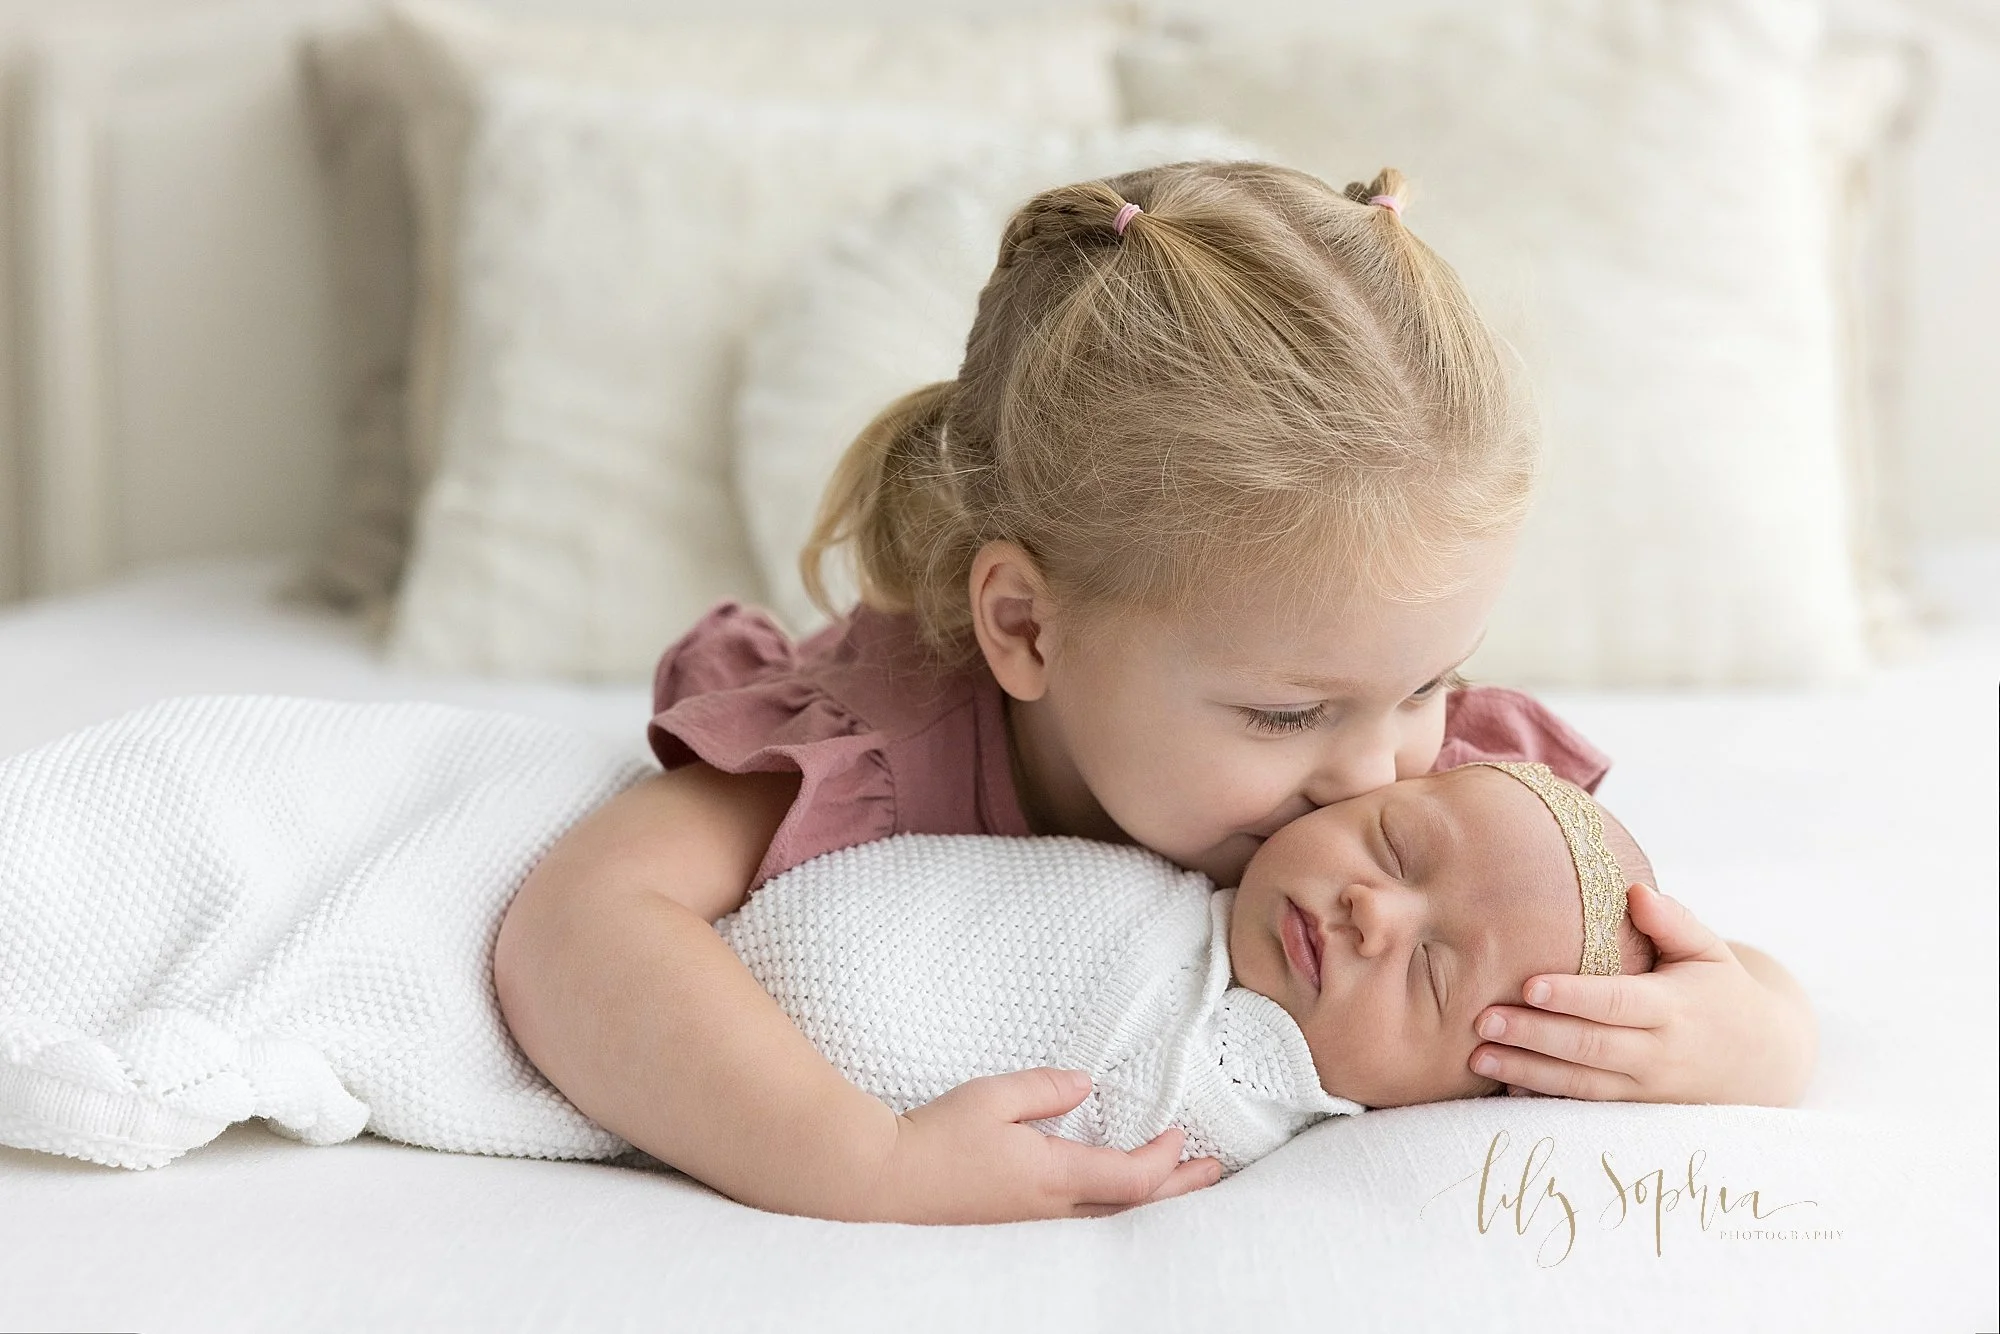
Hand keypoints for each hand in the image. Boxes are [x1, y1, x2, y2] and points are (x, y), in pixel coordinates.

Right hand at [862, 1068, 1222, 1223]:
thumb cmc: (933, 1139)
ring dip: (1151, 1202)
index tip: (1181, 1132)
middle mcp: (1052, 1211)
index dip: (1166, 1158)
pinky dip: (1116, 1209)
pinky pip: (1083, 1223)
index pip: (1132, 1177)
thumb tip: (1086, 1085)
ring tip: (1177, 1186)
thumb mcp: (991, 1097)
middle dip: (1179, 1189)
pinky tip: (1116, 1199)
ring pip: (1111, 1221)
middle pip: (1134, 1208)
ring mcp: (1033, 1226)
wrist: (880, 1184)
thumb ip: (1044, 1088)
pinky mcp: (1015, 1229)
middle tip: (1213, 1171)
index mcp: (1052, 1176)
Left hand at [1467, 885, 1815, 1106]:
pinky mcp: (1634, 1111)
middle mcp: (1659, 1053)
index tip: (1529, 984)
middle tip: (1482, 1019)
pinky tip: (1503, 1087)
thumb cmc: (1721, 992)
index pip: (1617, 1003)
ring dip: (1527, 1072)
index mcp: (1674, 1008)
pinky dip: (1544, 1100)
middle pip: (1589, 1047)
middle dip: (1533, 1035)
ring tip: (1477, 1056)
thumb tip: (1636, 892)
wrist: (1762, 1061)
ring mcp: (1645, 1089)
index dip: (1574, 997)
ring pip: (1581, 1084)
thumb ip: (1674, 922)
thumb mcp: (1709, 952)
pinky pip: (1584, 1108)